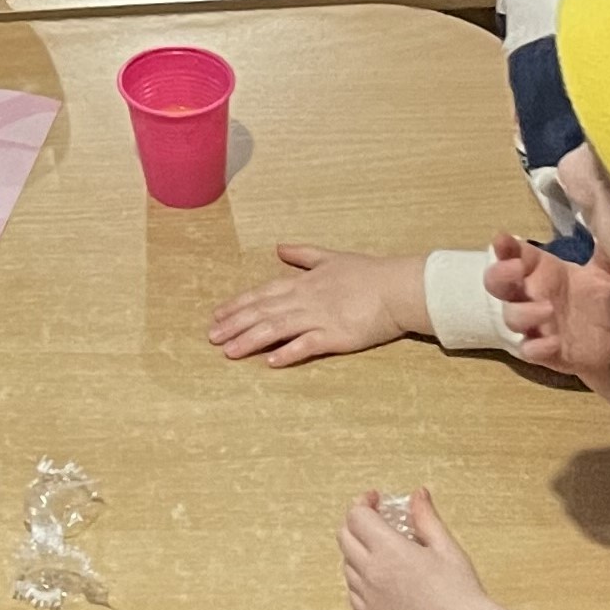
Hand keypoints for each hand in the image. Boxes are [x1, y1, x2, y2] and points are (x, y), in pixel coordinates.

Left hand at [209, 245, 418, 365]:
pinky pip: (307, 345)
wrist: (398, 287)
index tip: (216, 315)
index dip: (237, 305)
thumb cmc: (367, 273)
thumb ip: (303, 254)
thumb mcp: (330, 257)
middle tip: (212, 337)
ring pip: (276, 328)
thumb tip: (280, 247)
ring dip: (250, 340)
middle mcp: (304, 299)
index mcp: (302, 282)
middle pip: (262, 312)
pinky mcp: (337, 335)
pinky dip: (288, 352)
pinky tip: (270, 361)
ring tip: (229, 352)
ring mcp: (319, 317)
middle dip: (234, 324)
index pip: (261, 294)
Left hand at [339, 488, 513, 609]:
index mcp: (389, 551)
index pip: (356, 516)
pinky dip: (358, 578)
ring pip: (346, 563)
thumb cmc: (461, 594)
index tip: (375, 499)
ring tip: (380, 548)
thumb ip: (426, 517)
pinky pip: (352, 590)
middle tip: (375, 519)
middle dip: (356, 522)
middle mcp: (372, 572)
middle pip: (344, 536)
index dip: (363, 502)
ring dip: (356, 549)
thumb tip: (418, 494)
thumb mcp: (446, 548)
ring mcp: (369, 596)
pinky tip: (377, 575)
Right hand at [484, 233, 609, 380]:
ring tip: (549, 309)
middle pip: (496, 282)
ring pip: (511, 316)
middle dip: (499, 274)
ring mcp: (533, 324)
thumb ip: (608, 253)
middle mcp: (529, 295)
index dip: (504, 246)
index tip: (502, 239)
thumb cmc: (602, 300)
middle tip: (515, 269)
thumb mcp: (609, 274)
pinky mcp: (543, 352)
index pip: (512, 253)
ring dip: (524, 312)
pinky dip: (537, 348)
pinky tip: (553, 343)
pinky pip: (529, 351)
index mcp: (540, 270)